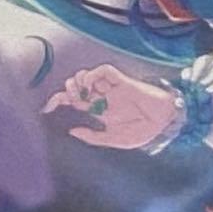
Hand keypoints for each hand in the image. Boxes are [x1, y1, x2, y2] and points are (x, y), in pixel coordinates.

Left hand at [41, 64, 179, 149]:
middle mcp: (104, 97)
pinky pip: (104, 71)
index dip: (61, 99)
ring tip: (82, 92)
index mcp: (100, 111)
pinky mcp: (122, 81)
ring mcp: (112, 88)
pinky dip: (94, 75)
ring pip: (87, 75)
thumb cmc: (144, 132)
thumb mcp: (115, 140)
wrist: (164, 122)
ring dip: (80, 81)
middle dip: (68, 89)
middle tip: (71, 98)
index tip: (48, 106)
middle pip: (77, 85)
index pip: (76, 100)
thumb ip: (94, 137)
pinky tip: (92, 85)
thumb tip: (72, 131)